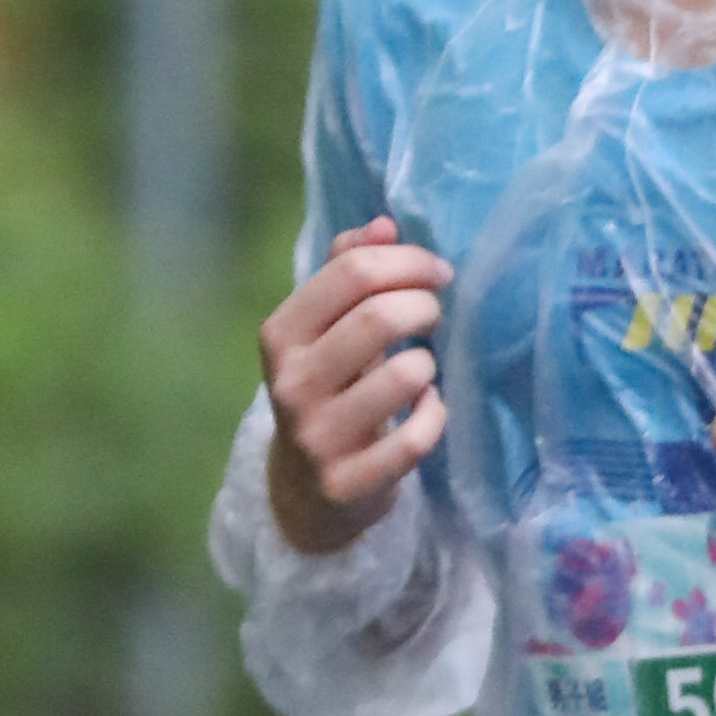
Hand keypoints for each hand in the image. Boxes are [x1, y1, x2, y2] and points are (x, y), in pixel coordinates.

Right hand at [262, 216, 447, 551]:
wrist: (305, 490)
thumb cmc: (325, 389)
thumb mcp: (320, 328)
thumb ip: (345, 270)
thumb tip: (384, 225)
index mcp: (280, 334)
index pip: (351, 271)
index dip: (407, 261)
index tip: (436, 272)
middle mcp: (290, 383)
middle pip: (378, 317)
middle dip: (423, 306)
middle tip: (434, 314)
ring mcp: (317, 437)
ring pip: (405, 375)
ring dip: (427, 363)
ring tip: (422, 367)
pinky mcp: (347, 482)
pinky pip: (416, 437)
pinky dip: (434, 414)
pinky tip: (427, 408)